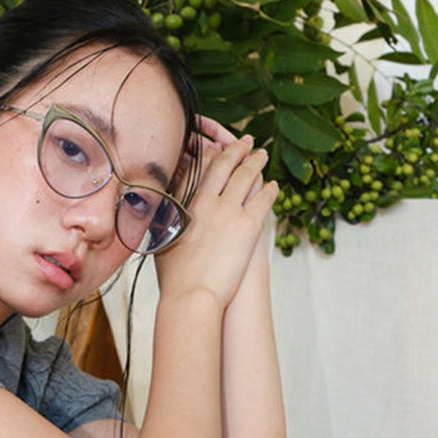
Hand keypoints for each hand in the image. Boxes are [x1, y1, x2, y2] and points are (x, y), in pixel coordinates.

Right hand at [159, 123, 277, 307]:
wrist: (192, 296)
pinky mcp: (248, 225)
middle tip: (245, 141)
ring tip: (262, 156)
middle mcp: (206, 202)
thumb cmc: (175, 278)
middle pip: (224, 165)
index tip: (217, 146)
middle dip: (236, 149)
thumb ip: (167, 224)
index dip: (211, 153)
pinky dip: (269, 189)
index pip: (199, 168)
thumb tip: (164, 219)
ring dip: (256, 163)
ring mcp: (229, 211)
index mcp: (185, 205)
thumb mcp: (163, 244)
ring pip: (246, 176)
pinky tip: (274, 186)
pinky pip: (263, 199)